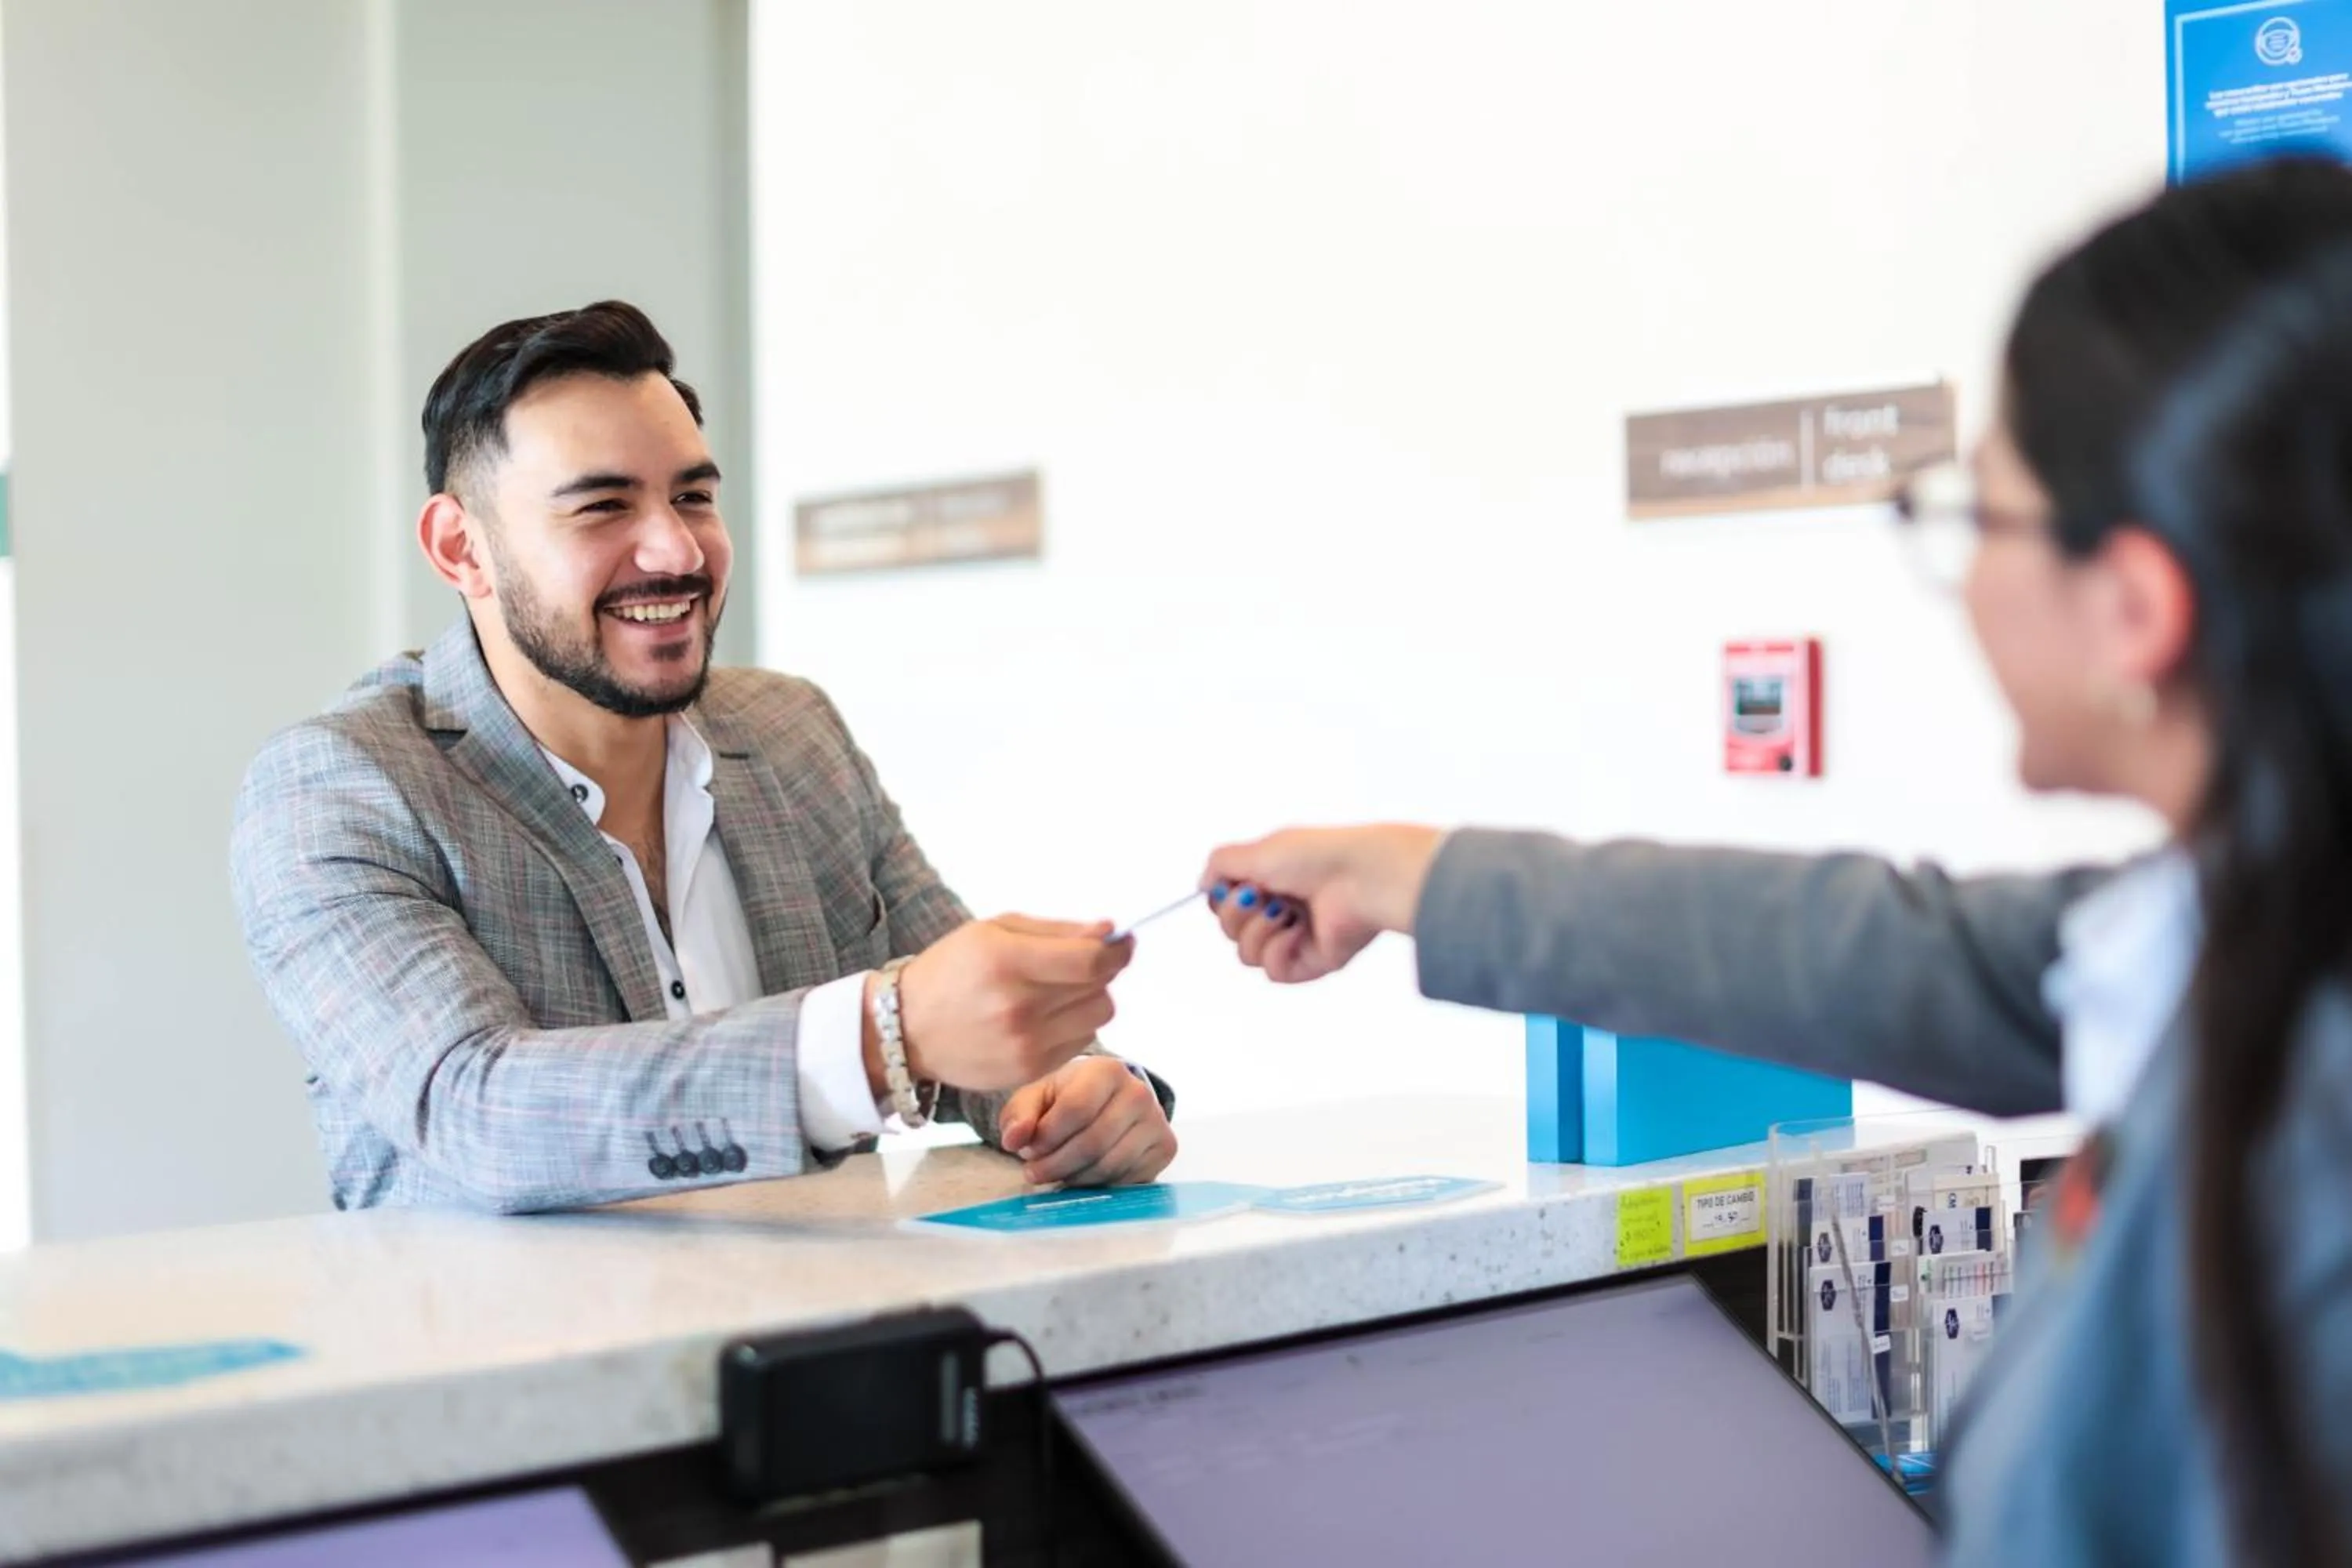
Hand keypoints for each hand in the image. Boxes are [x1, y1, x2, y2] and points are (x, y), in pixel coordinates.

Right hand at [868, 915, 1132, 1094]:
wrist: (907, 1028)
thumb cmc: (954, 969)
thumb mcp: (995, 930)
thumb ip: (1057, 930)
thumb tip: (1110, 933)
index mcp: (1007, 962)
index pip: (1091, 962)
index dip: (1117, 951)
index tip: (1122, 943)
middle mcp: (1018, 1008)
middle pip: (1100, 991)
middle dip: (1102, 973)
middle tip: (1083, 964)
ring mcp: (1024, 1046)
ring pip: (1098, 1019)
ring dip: (1090, 1001)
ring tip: (1060, 992)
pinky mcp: (1027, 1072)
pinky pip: (1079, 1043)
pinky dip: (1073, 1027)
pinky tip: (1045, 1017)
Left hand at [997, 1056, 1175, 1186]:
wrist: (1107, 1100)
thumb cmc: (1065, 1097)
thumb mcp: (1036, 1097)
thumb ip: (1019, 1115)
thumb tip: (1014, 1140)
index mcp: (1106, 1070)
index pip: (1076, 1110)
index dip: (1047, 1138)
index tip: (1027, 1151)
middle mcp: (1139, 1092)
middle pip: (1093, 1143)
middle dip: (1057, 1165)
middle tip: (1035, 1173)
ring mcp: (1157, 1121)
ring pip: (1110, 1165)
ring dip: (1075, 1179)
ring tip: (1056, 1174)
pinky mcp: (1165, 1148)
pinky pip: (1127, 1180)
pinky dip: (1099, 1185)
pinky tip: (1082, 1176)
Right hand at [1200, 825, 1445, 983]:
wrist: (1361, 877)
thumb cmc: (1315, 857)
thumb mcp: (1257, 850)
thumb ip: (1221, 863)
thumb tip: (1202, 884)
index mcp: (1271, 879)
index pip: (1225, 901)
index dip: (1222, 898)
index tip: (1233, 885)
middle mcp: (1281, 908)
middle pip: (1230, 930)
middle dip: (1237, 913)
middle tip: (1260, 896)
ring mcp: (1295, 937)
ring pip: (1246, 954)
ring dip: (1257, 931)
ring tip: (1285, 912)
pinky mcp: (1311, 962)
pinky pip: (1273, 971)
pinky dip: (1277, 951)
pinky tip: (1296, 932)